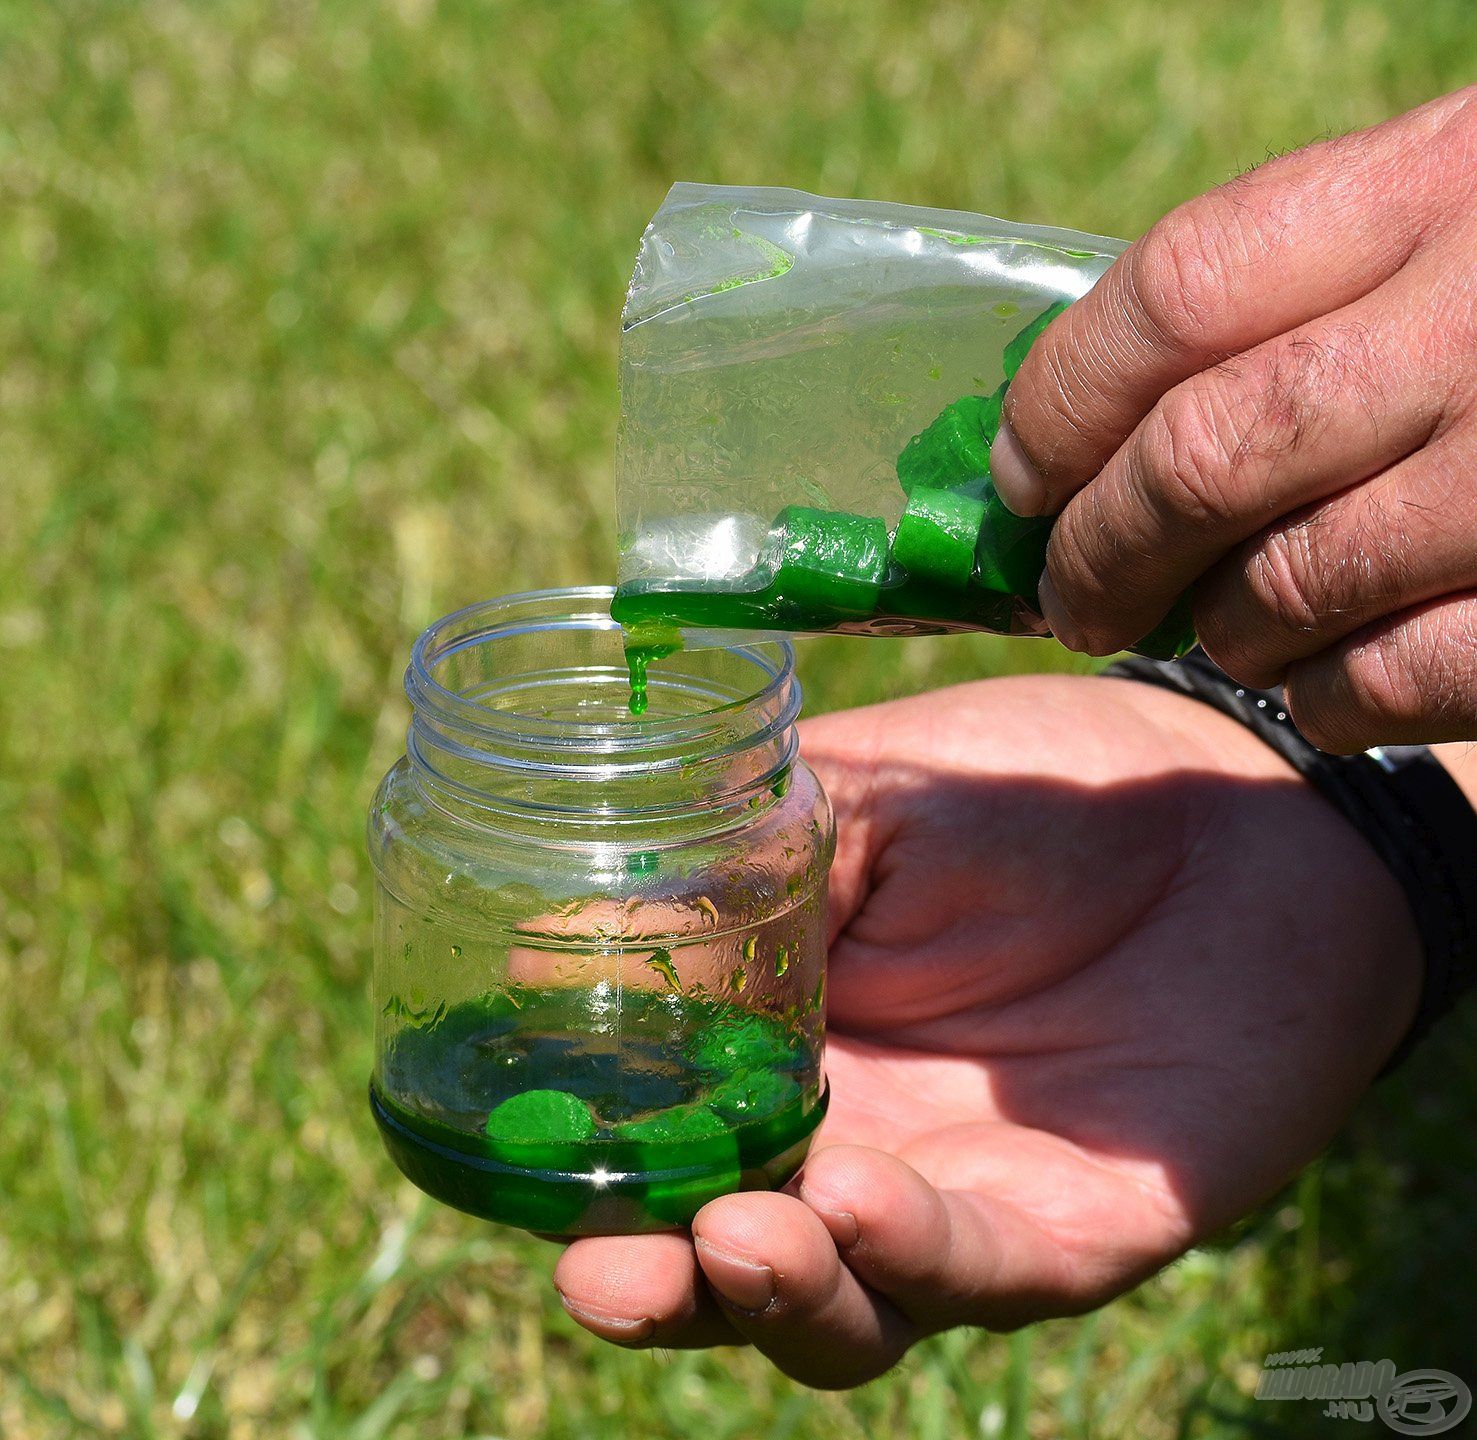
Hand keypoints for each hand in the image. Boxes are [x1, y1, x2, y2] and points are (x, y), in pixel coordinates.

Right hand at [551, 676, 1419, 1386]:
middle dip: (660, 1286)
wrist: (1224, 803)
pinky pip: (978, 1269)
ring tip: (734, 1232)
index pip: (661, 1143)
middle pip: (729, 1263)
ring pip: (844, 1309)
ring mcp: (954, 1198)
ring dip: (773, 1293)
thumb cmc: (1025, 788)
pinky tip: (855, 1198)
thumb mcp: (858, 799)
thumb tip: (542, 930)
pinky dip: (909, 1249)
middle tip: (606, 1271)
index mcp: (780, 1047)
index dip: (585, 1177)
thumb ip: (726, 863)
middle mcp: (850, 1142)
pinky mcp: (1071, 1228)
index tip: (514, 1167)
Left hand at [991, 87, 1476, 751]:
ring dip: (1214, 631)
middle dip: (1099, 550)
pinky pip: (1396, 682)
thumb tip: (1066, 429)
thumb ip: (1292, 287)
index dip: (1060, 404)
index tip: (1017, 476)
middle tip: (1070, 594)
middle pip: (1203, 458)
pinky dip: (1326, 699)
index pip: (1175, 294)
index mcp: (1445, 180)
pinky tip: (1320, 683)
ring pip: (1286, 586)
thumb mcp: (1452, 211)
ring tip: (1209, 629)